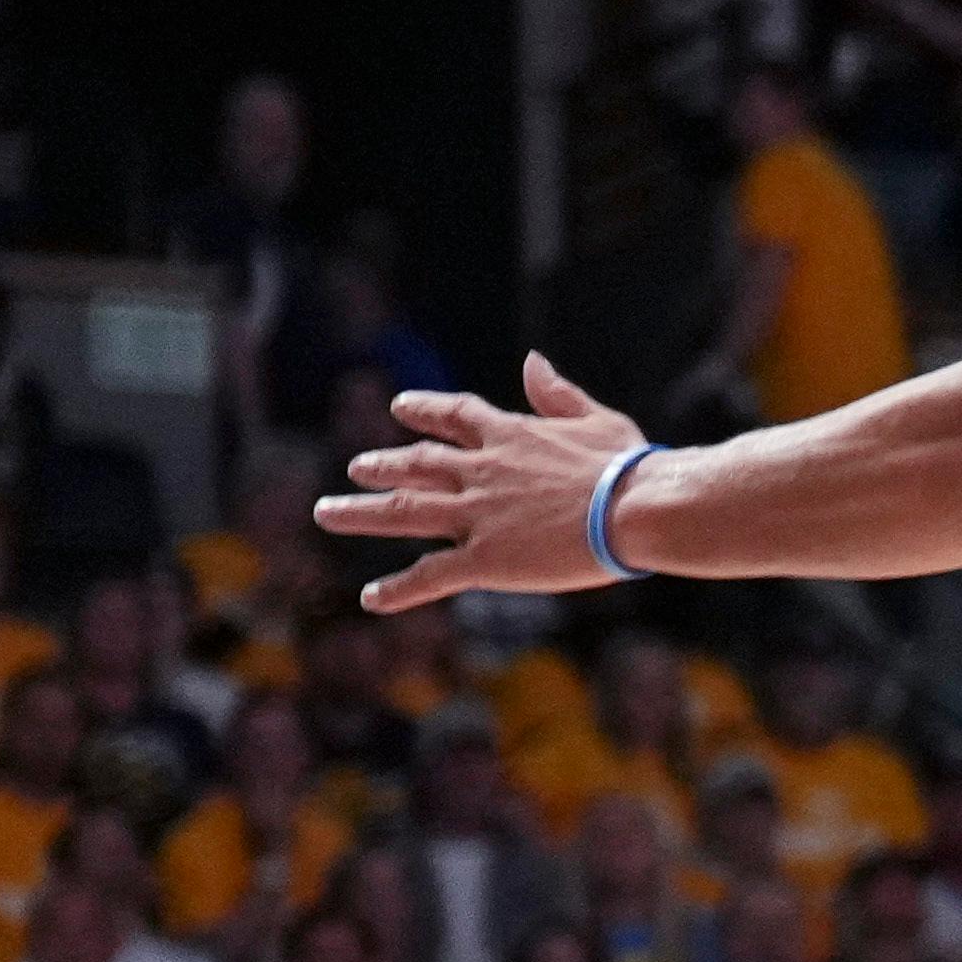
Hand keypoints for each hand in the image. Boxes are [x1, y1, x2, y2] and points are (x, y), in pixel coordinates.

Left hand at [321, 358, 649, 617]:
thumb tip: (532, 362)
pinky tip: (370, 599)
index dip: (425, 410)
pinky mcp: (485, 560)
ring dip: (362, 512)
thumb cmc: (629, 467)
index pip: (455, 417)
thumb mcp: (597, 420)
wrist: (634, 509)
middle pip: (417, 464)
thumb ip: (558, 395)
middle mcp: (481, 472)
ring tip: (327, 513)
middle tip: (355, 468)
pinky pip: (431, 575)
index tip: (399, 407)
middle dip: (383, 465)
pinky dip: (399, 589)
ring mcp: (477, 516)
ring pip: (405, 511)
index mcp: (510, 436)